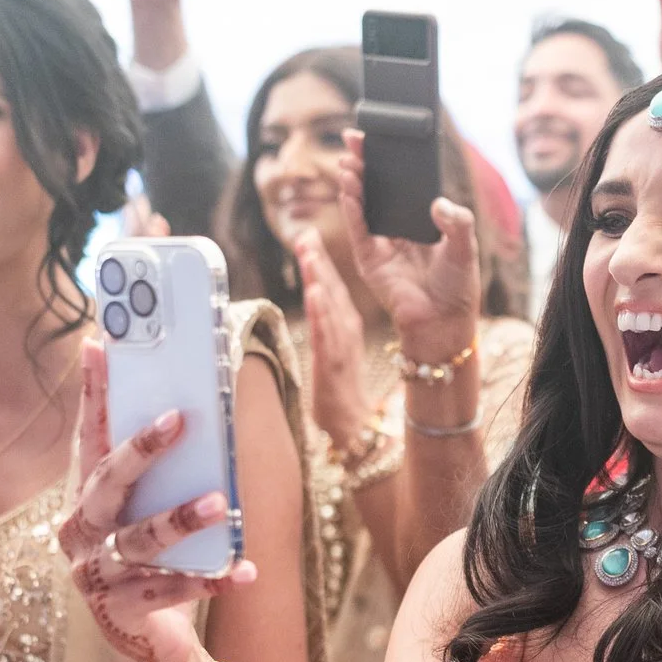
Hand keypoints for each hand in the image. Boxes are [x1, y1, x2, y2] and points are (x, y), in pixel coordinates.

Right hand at [61, 341, 255, 661]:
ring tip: (219, 502)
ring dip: (181, 519)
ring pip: (141, 539)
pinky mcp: (124, 611)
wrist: (146, 643)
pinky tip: (244, 570)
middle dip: (141, 450)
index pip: (89, 438)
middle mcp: (79, 534)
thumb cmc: (149, 564)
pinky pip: (171, 591)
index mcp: (83, 500)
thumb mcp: (147, 512)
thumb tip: (189, 410)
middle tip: (178, 419)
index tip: (102, 346)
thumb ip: (157, 471)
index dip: (93, 394)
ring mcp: (97, 574)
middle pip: (107, 484)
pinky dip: (211, 580)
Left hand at [294, 227, 374, 442]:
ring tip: (309, 254)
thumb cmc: (341, 389)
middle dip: (318, 261)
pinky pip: (326, 336)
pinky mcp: (333, 365)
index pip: (332, 287)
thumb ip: (326, 323)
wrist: (354, 426)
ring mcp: (341, 347)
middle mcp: (346, 331)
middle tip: (306, 234)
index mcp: (346, 325)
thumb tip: (315, 296)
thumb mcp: (334, 349)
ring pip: (329, 308)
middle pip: (332, 290)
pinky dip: (320, 313)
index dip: (321, 261)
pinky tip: (314, 294)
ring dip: (319, 279)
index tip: (308, 235)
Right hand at [336, 131, 479, 366]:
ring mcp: (381, 240)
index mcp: (420, 218)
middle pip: (376, 186)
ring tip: (349, 162)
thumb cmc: (457, 286)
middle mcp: (397, 225)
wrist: (444, 321)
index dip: (389, 160)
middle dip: (364, 161)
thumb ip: (458, 222)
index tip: (379, 136)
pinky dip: (352, 208)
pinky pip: (358, 228)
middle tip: (354, 138)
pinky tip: (349, 190)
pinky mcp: (370, 258)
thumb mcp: (465, 247)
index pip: (401, 182)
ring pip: (362, 203)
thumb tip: (438, 204)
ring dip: (353, 182)